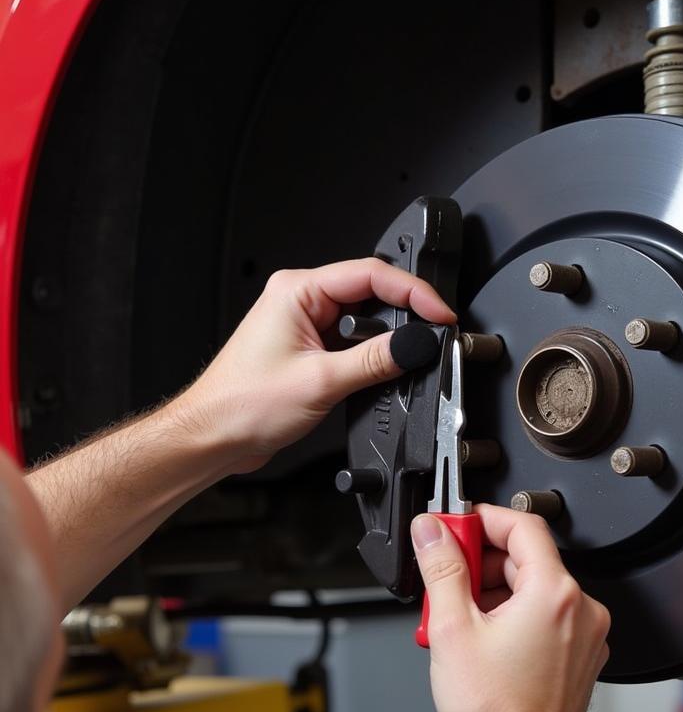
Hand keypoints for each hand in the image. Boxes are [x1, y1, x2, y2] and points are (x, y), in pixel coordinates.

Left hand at [170, 258, 454, 473]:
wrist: (213, 437)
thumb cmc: (242, 405)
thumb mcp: (322, 381)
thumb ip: (377, 360)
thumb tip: (417, 343)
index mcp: (297, 290)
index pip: (371, 275)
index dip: (414, 292)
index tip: (441, 314)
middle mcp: (300, 299)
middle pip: (371, 291)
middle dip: (406, 312)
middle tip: (435, 334)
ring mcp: (305, 324)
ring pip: (365, 318)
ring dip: (389, 335)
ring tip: (412, 353)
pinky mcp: (310, 348)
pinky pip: (353, 341)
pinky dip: (374, 353)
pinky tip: (386, 367)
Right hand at [411, 504, 610, 711]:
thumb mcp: (452, 629)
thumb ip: (441, 568)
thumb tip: (433, 533)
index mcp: (555, 594)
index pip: (523, 525)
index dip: (484, 520)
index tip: (457, 526)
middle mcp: (581, 610)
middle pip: (527, 559)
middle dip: (481, 563)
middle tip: (447, 578)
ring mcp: (585, 636)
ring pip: (534, 590)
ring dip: (494, 592)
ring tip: (458, 619)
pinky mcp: (579, 657)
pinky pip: (546, 617)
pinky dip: (514, 617)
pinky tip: (482, 639)